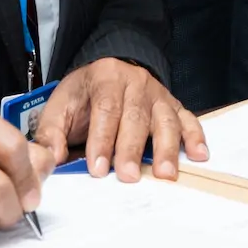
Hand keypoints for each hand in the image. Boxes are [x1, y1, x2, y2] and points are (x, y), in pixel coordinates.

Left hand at [32, 58, 207, 182]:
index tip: (98, 168)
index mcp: (105, 78)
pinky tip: (199, 155)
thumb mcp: (60, 105)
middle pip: (136, 117)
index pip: (105, 109)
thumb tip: (49, 159)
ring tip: (165, 174)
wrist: (110, 71)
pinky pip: (188, 119)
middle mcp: (136, 82)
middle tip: (129, 176)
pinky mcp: (173, 105)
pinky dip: (195, 137)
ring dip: (167, 148)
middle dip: (132, 149)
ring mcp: (158, 94)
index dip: (102, 140)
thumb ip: (51, 132)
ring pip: (165, 120)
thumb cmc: (84, 95)